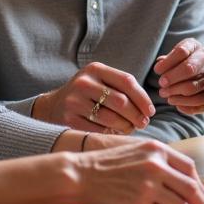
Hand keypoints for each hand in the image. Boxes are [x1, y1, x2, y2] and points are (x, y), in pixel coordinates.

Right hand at [33, 63, 154, 133]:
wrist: (52, 106)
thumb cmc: (87, 95)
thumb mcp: (101, 82)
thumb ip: (122, 88)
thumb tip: (148, 109)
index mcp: (95, 69)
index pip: (127, 82)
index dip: (143, 98)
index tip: (151, 111)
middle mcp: (84, 83)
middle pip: (121, 101)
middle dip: (136, 115)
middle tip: (143, 123)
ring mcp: (75, 101)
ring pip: (111, 118)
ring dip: (126, 127)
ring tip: (130, 129)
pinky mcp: (69, 119)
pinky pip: (98, 130)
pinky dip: (110, 134)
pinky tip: (114, 133)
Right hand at [76, 139, 203, 203]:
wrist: (80, 175)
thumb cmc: (108, 165)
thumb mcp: (137, 152)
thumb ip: (162, 163)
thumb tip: (189, 185)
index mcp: (157, 150)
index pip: (190, 168)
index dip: (201, 186)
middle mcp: (156, 166)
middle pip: (191, 190)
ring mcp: (148, 187)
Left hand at [154, 39, 203, 114]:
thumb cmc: (188, 63)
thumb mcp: (178, 57)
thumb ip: (169, 60)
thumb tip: (160, 64)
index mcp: (197, 47)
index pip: (182, 51)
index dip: (167, 62)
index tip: (157, 70)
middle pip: (189, 68)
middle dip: (172, 78)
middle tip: (161, 83)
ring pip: (192, 87)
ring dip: (174, 92)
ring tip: (164, 93)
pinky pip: (198, 103)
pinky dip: (183, 104)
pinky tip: (174, 101)